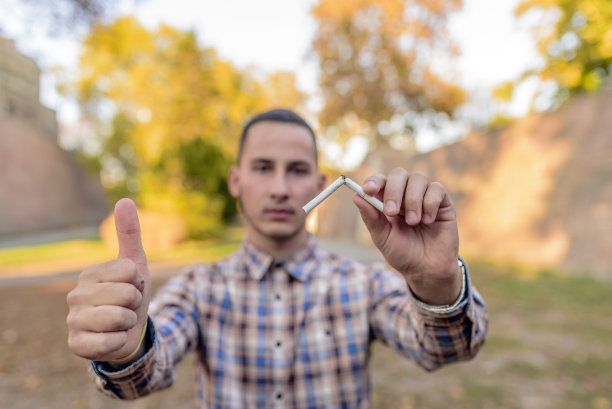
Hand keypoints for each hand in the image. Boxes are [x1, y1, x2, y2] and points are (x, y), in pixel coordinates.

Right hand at [66, 198, 150, 361]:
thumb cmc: (129, 295)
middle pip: (128, 294)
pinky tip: (111, 338)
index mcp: (90, 273)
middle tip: (126, 307)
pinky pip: (110, 342)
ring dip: (128, 322)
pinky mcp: (76, 344)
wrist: (126, 331)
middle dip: (135, 304)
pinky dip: (119, 341)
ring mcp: (73, 320)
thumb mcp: (135, 264)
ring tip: (120, 322)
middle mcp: (76, 295)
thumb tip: (124, 200)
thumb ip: (129, 233)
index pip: (131, 271)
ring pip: (120, 318)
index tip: (131, 287)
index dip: (139, 282)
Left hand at [352, 169, 461, 305]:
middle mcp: (406, 194)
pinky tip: (428, 221)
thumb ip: (371, 218)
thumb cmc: (403, 253)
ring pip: (418, 178)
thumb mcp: (382, 237)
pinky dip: (430, 203)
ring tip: (413, 222)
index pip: (380, 180)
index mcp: (387, 200)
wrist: (428, 270)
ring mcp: (425, 196)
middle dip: (393, 190)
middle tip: (392, 212)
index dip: (374, 181)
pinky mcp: (443, 202)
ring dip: (413, 200)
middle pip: (398, 174)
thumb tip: (356, 197)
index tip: (368, 189)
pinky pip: (437, 189)